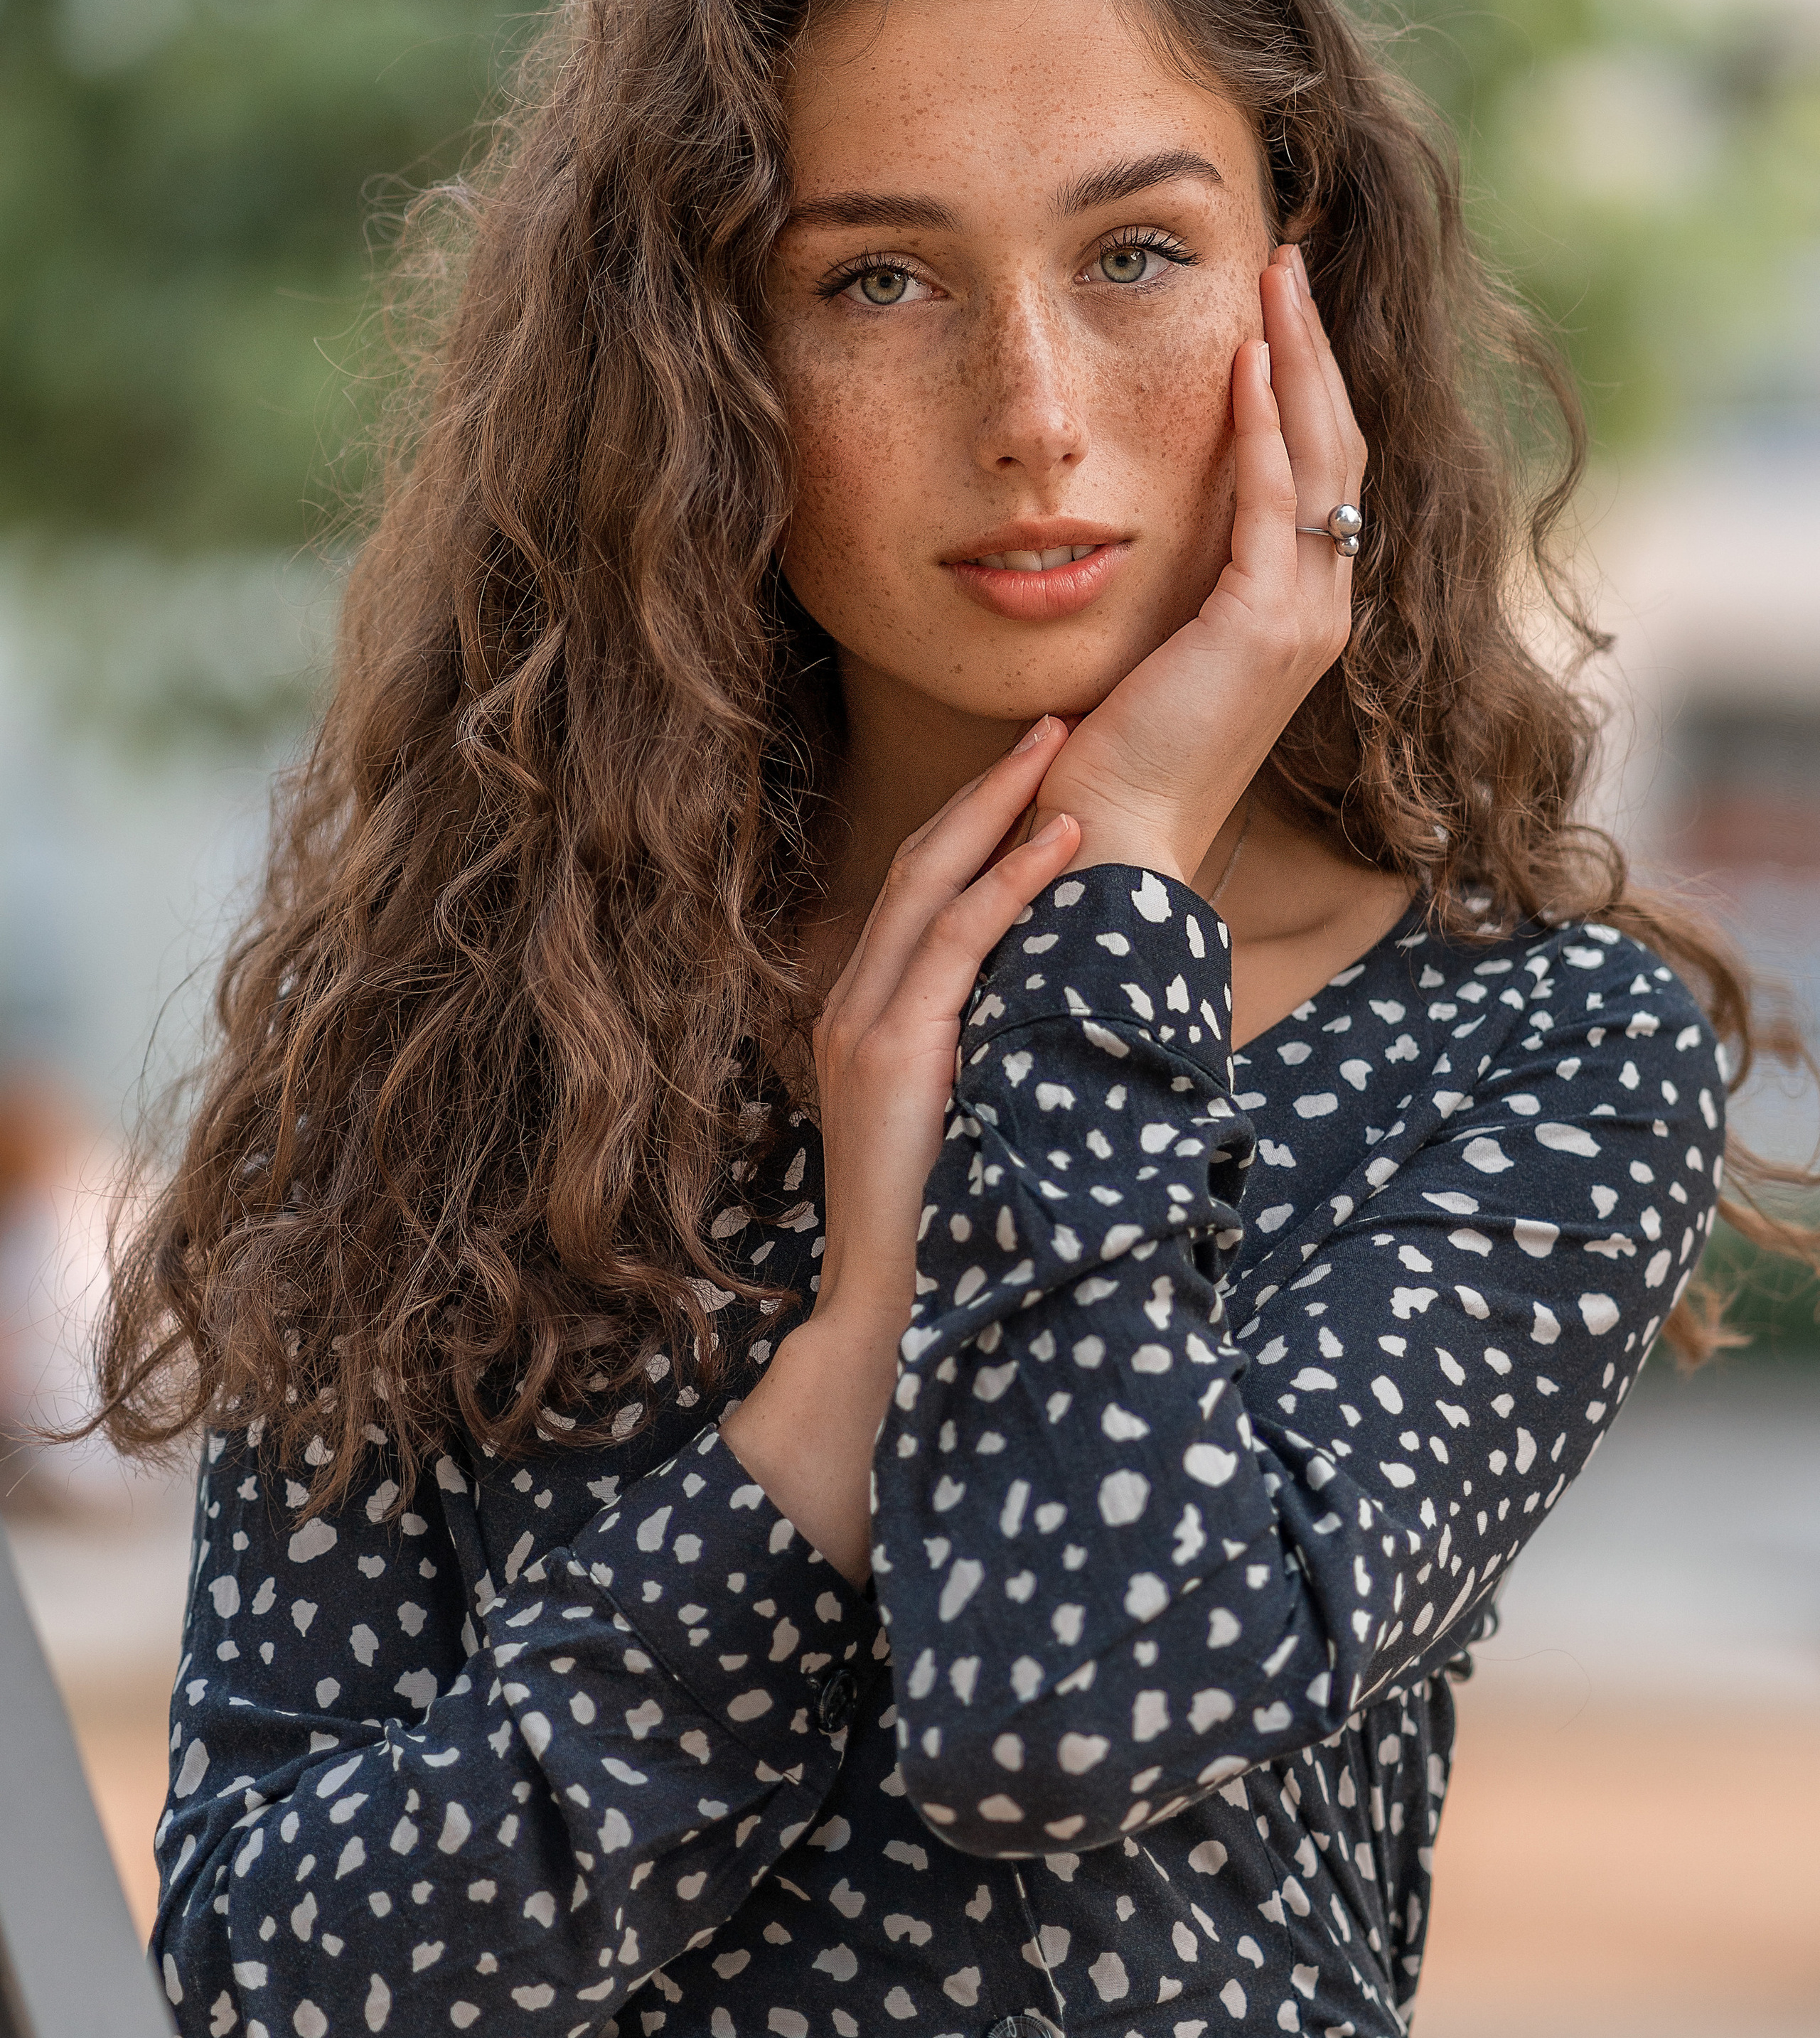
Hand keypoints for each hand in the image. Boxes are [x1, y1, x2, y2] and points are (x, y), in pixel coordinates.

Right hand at [721, 718, 1081, 1579]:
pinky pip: (950, 944)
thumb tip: (1082, 999)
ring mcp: (864, 1027)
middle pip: (917, 864)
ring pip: (927, 885)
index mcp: (873, 1017)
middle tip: (1052, 721)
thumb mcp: (978, 1112)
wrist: (899, 1316)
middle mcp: (856, 1006)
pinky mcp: (889, 1055)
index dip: (976, 822)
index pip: (921, 892)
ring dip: (997, 811)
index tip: (1036, 768)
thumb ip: (1004, 1046)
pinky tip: (1056, 843)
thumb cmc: (955, 1222)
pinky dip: (1007, 886)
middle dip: (986, 787)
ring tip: (1059, 753)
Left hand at [1033, 242, 1364, 885]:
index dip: (1308, 385)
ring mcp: (1304, 619)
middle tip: (1287, 259)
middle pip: (1336, 448)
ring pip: (1319, 458)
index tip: (1278, 309)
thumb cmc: (1113, 760)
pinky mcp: (1263, 625)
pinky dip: (1260, 423)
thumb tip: (1139, 522)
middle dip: (1314, 346)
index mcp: (1299, 615)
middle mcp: (1322, 610)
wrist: (1110, 845)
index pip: (1319, 474)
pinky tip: (1247, 356)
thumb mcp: (1156, 651)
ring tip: (1275, 274)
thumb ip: (1175, 589)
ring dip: (1297, 357)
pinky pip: (1269, 499)